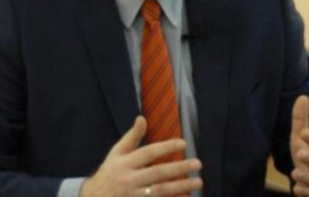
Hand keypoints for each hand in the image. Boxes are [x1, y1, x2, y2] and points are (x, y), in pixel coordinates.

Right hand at [81, 116, 202, 196]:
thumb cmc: (110, 172)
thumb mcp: (116, 153)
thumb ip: (132, 137)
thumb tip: (142, 118)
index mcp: (124, 163)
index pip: (148, 152)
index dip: (166, 147)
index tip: (184, 143)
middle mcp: (128, 179)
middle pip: (157, 173)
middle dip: (179, 168)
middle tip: (198, 164)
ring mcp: (131, 196)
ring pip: (160, 191)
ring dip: (180, 187)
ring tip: (198, 182)